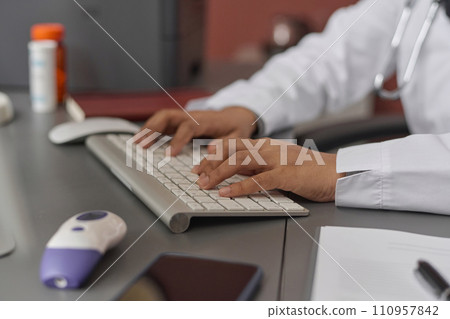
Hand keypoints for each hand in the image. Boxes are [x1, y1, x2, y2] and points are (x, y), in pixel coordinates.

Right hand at [134, 107, 256, 155]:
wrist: (236, 116)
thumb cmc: (236, 128)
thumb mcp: (238, 137)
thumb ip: (226, 145)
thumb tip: (210, 150)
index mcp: (205, 120)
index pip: (188, 127)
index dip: (177, 140)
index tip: (169, 154)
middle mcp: (191, 116)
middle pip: (168, 116)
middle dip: (153, 130)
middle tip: (141, 145)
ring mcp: (184, 117)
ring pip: (162, 118)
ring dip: (147, 129)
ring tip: (135, 143)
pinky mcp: (180, 121)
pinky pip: (162, 123)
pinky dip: (150, 129)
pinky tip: (140, 140)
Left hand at [193, 138, 344, 201]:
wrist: (336, 173)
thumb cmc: (309, 171)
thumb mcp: (279, 164)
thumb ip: (259, 166)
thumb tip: (237, 173)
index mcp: (268, 145)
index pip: (236, 145)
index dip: (216, 152)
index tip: (201, 160)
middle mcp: (269, 149)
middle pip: (233, 153)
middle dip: (211, 163)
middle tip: (196, 174)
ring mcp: (277, 160)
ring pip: (241, 163)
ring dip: (219, 173)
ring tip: (204, 184)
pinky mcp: (286, 175)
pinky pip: (258, 181)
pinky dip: (240, 188)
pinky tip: (226, 193)